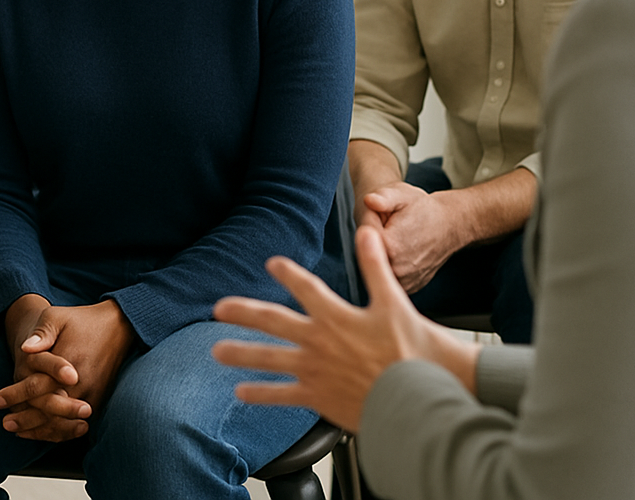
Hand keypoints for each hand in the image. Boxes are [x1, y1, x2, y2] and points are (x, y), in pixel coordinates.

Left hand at [0, 299, 135, 440]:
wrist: (117, 325)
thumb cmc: (82, 320)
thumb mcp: (58, 316)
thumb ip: (42, 333)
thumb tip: (25, 349)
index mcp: (67, 362)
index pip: (37, 387)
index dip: (15, 395)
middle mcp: (80, 382)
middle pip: (49, 411)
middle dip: (25, 419)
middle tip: (5, 423)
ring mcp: (91, 393)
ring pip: (62, 422)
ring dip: (40, 430)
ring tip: (19, 432)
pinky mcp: (99, 398)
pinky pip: (76, 423)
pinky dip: (59, 431)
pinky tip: (45, 432)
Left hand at [212, 228, 479, 431]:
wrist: (418, 403)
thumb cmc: (413, 353)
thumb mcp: (394, 302)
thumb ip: (376, 266)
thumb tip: (366, 231)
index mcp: (337, 315)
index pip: (305, 287)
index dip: (287, 273)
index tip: (271, 263)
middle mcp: (319, 341)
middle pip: (273, 321)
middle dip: (244, 312)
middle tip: (218, 308)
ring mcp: (315, 370)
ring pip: (269, 359)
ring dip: (241, 354)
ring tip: (216, 351)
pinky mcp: (318, 397)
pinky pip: (282, 395)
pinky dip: (261, 394)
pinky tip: (241, 392)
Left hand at [361, 181, 460, 292]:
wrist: (448, 225)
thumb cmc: (423, 208)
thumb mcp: (402, 195)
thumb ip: (384, 197)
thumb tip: (369, 200)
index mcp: (390, 246)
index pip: (364, 234)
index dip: (372, 221)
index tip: (387, 216)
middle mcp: (396, 269)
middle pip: (370, 252)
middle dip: (376, 239)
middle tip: (395, 227)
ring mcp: (403, 281)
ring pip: (379, 264)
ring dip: (384, 252)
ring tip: (401, 239)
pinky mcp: (408, 287)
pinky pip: (390, 274)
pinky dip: (392, 263)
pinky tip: (404, 252)